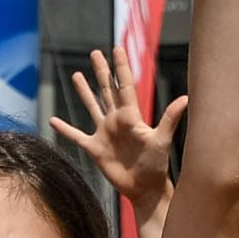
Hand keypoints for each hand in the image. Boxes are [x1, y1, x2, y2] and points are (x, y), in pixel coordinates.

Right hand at [48, 47, 185, 206]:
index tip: (117, 48)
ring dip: (84, 92)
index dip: (120, 67)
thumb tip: (185, 99)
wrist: (145, 188)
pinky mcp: (95, 149)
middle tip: (95, 52)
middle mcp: (117, 121)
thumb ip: (170, 119)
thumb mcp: (162, 141)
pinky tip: (53, 121)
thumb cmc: (156, 165)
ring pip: (92, 107)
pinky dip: (65, 129)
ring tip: (77, 75)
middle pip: (106, 90)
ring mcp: (105, 134)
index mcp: (131, 116)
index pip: (124, 85)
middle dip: (102, 71)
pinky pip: (76, 136)